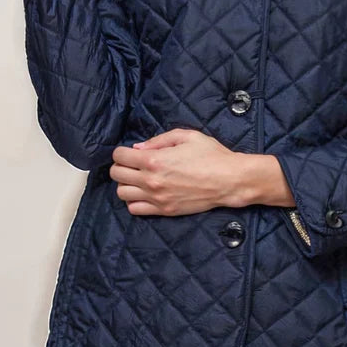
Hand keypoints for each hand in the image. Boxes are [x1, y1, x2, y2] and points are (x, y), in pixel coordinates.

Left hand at [109, 129, 243, 216]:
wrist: (229, 180)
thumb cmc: (211, 155)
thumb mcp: (186, 136)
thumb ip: (159, 140)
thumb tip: (138, 147)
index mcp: (154, 160)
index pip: (120, 156)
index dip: (122, 151)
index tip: (130, 152)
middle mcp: (151, 180)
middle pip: (117, 174)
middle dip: (121, 166)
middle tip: (133, 164)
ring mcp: (157, 198)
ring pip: (122, 193)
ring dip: (127, 184)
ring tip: (139, 179)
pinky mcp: (164, 211)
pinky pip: (135, 209)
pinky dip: (134, 201)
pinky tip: (145, 193)